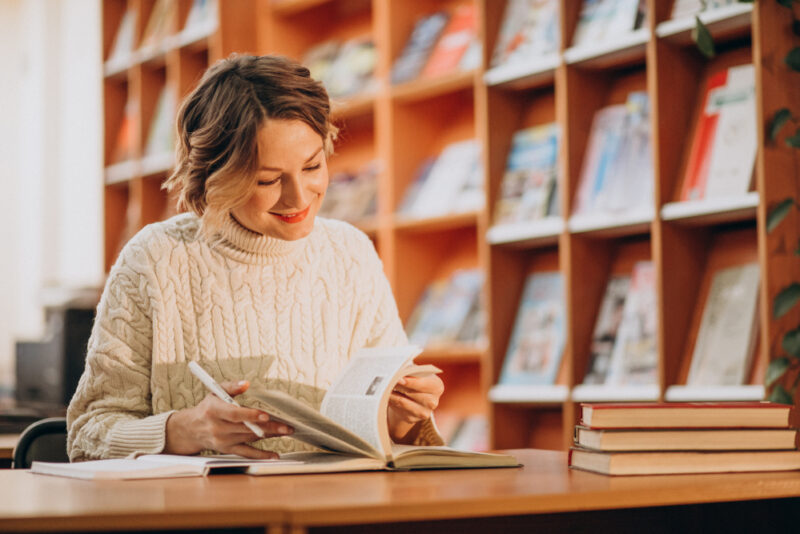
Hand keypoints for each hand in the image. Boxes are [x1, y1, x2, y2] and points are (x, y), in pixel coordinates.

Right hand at [165, 380, 292, 457]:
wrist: (192, 429)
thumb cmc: (208, 407)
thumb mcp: (215, 391)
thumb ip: (232, 386)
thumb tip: (247, 383)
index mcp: (214, 411)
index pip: (235, 414)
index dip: (251, 415)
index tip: (266, 415)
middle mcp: (219, 427)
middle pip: (247, 428)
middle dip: (269, 427)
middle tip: (287, 426)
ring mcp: (223, 441)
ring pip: (250, 438)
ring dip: (270, 436)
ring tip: (286, 431)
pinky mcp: (228, 450)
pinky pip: (246, 454)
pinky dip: (261, 455)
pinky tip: (274, 455)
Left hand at [387, 374, 443, 443]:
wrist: (412, 396)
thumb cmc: (414, 379)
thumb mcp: (415, 372)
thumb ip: (409, 371)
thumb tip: (398, 373)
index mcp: (437, 386)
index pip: (424, 384)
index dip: (411, 382)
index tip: (399, 378)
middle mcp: (433, 402)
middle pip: (412, 393)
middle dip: (398, 386)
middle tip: (387, 380)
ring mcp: (423, 413)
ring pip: (403, 402)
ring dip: (391, 394)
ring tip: (384, 387)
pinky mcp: (412, 419)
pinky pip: (398, 409)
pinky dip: (391, 401)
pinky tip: (387, 395)